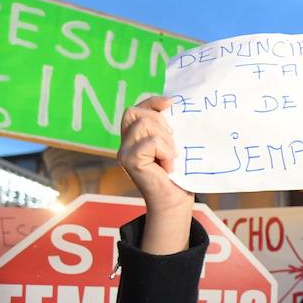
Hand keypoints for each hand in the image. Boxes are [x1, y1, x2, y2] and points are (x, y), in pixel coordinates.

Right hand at [118, 96, 193, 253]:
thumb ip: (166, 127)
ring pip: (143, 124)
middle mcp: (125, 142)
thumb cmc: (177, 174)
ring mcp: (124, 151)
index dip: (152, 102)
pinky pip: (150, 142)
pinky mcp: (129, 160)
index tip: (171, 102)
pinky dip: (165, 152)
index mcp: (134, 136)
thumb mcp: (172, 144)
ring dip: (165, 139)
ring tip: (171, 156)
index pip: (137, 109)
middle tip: (173, 139)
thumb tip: (172, 103)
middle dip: (158, 120)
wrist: (175, 200)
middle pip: (134, 112)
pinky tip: (168, 166)